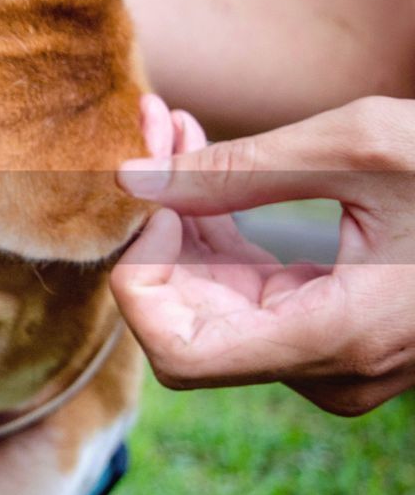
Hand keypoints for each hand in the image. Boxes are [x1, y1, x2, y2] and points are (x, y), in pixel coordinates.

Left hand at [112, 95, 414, 415]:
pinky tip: (207, 155)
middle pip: (187, 320)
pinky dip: (219, 224)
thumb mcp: (361, 146)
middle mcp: (328, 367)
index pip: (178, 354)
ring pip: (213, 298)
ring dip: (185, 213)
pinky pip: (248, 289)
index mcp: (337, 338)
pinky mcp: (333, 331)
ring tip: (177, 127)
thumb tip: (132, 177)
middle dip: (158, 224)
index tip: (161, 203)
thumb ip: (237, 168)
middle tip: (154, 132)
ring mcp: (332, 357)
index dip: (144, 280)